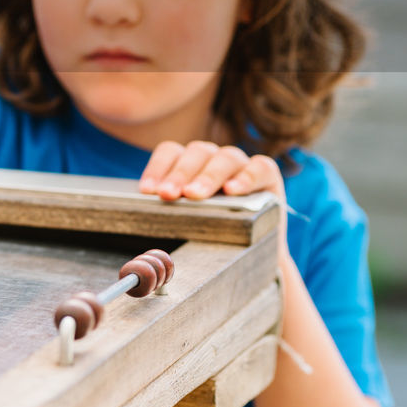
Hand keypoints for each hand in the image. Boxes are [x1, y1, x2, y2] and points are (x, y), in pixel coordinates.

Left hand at [138, 141, 287, 248]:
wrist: (255, 254)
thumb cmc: (215, 234)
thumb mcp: (188, 221)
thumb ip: (169, 212)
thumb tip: (138, 217)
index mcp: (190, 163)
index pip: (171, 152)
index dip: (158, 168)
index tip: (147, 191)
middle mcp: (214, 157)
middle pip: (196, 153)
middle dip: (180, 174)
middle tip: (167, 195)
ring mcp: (241, 164)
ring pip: (225, 157)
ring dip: (208, 175)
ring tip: (195, 195)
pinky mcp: (268, 175)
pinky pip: (260, 167)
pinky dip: (246, 177)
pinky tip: (233, 190)